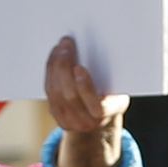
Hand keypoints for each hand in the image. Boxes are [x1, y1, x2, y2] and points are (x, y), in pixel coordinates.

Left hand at [44, 36, 126, 166]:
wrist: (100, 121)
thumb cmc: (113, 97)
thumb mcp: (118, 92)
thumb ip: (110, 78)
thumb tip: (103, 48)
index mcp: (104, 115)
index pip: (94, 103)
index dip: (85, 86)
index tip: (79, 68)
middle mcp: (84, 122)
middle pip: (69, 95)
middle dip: (65, 68)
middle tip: (67, 45)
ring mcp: (67, 121)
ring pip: (56, 92)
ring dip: (55, 66)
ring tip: (60, 47)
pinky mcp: (55, 114)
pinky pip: (49, 92)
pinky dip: (50, 72)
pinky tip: (54, 58)